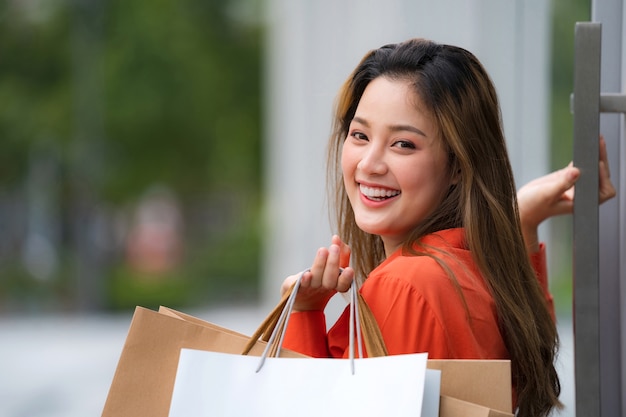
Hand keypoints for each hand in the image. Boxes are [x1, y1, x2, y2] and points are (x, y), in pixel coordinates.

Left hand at [280, 235, 353, 310]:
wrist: (300, 303)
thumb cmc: (316, 282)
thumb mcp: (328, 268)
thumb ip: (336, 255)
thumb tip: (338, 238)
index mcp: (335, 284)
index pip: (344, 279)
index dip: (346, 271)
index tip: (348, 258)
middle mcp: (324, 288)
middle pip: (331, 279)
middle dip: (333, 263)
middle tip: (334, 247)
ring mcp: (310, 289)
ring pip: (317, 278)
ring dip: (320, 265)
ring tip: (323, 250)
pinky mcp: (296, 289)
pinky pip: (301, 285)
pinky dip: (305, 280)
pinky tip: (306, 274)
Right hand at [517, 135, 615, 251]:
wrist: (521, 207)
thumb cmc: (532, 207)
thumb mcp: (547, 194)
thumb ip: (562, 184)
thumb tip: (577, 171)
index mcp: (580, 202)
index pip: (604, 191)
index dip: (604, 177)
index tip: (598, 164)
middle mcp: (581, 194)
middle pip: (600, 176)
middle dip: (601, 159)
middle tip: (599, 143)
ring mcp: (575, 185)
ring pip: (592, 169)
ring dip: (594, 155)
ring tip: (595, 140)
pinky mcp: (566, 178)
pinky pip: (579, 166)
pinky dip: (583, 156)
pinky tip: (584, 146)